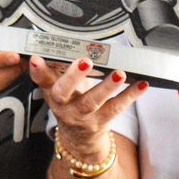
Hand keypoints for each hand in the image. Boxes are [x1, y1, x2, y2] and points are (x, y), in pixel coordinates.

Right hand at [30, 56, 146, 165]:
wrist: (79, 138)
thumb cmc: (72, 103)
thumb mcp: (61, 87)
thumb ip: (61, 67)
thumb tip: (68, 40)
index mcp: (53, 91)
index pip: (41, 80)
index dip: (38, 70)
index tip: (37, 58)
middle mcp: (64, 104)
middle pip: (65, 91)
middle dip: (74, 76)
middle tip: (85, 61)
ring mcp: (82, 115)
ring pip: (92, 101)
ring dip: (106, 87)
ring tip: (118, 74)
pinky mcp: (101, 121)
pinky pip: (117, 107)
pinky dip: (130, 95)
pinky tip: (141, 84)